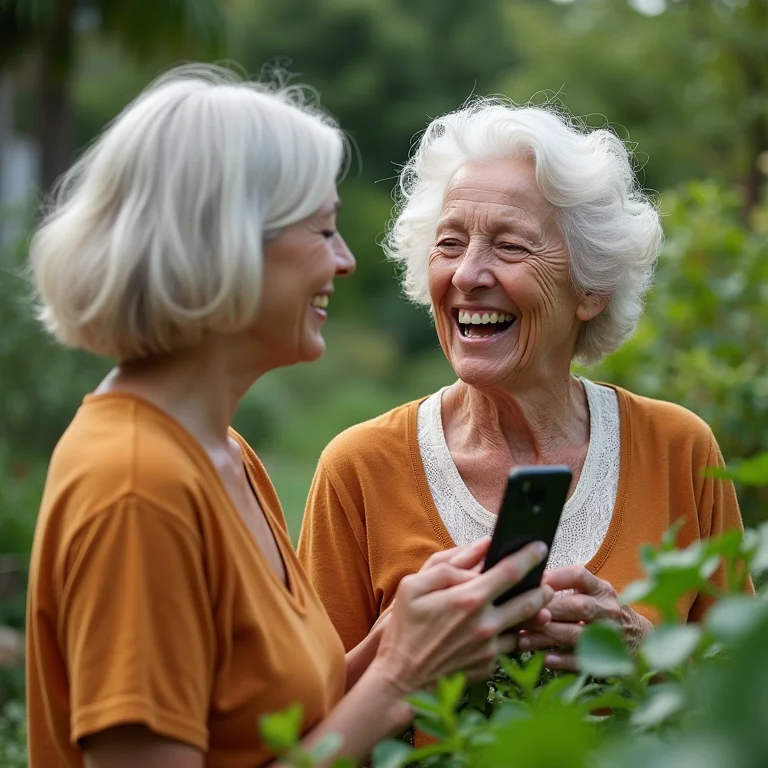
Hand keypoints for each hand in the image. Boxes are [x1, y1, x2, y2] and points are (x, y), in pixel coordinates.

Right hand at [370, 540, 554, 694]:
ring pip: (524, 626)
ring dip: (534, 613)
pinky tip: (506, 628)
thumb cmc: (404, 629)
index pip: (510, 572)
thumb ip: (448, 568)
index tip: (539, 547)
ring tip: (535, 603)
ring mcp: (490, 648)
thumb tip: (477, 559)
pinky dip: (512, 634)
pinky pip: (508, 646)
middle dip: (542, 588)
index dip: (529, 557)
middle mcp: (485, 624)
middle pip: (530, 601)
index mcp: (468, 599)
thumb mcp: (413, 587)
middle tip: (546, 581)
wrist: (401, 680)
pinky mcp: (489, 666)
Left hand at [517, 566, 653, 670]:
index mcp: (602, 590)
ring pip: (576, 634)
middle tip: (521, 615)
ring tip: (522, 638)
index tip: (535, 583)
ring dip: (547, 637)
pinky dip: (563, 660)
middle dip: (547, 611)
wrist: (641, 640)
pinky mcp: (607, 659)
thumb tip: (529, 583)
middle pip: (578, 607)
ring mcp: (609, 636)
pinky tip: (545, 658)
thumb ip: (567, 586)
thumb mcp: (594, 593)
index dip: (555, 578)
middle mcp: (608, 610)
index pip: (579, 576)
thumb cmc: (604, 612)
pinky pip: (583, 660)